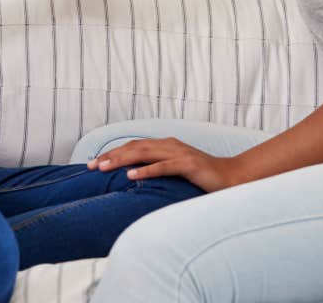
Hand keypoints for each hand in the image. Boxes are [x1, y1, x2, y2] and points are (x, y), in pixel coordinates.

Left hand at [87, 137, 238, 192]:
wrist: (232, 177)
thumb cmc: (202, 176)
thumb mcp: (176, 170)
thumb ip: (159, 169)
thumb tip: (136, 177)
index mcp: (165, 145)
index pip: (133, 146)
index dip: (113, 153)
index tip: (93, 163)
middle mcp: (169, 145)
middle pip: (134, 147)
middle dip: (110, 156)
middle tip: (90, 166)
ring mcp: (179, 153)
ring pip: (144, 153)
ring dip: (121, 160)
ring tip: (103, 168)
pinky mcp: (188, 164)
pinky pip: (163, 166)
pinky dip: (145, 170)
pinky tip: (131, 176)